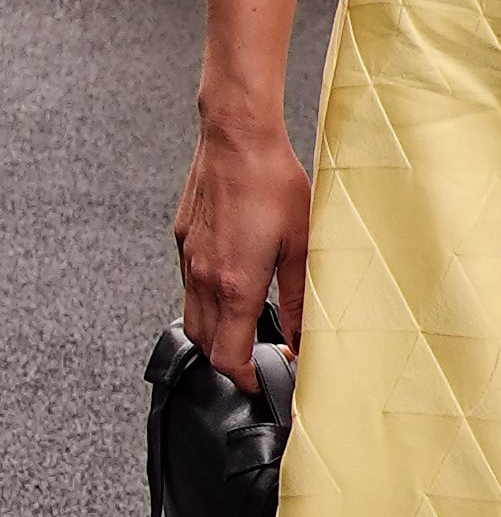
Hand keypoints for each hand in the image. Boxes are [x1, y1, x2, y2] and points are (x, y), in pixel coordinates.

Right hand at [174, 107, 310, 392]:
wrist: (237, 139)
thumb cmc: (273, 182)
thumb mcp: (302, 242)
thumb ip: (299, 295)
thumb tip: (301, 333)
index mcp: (235, 286)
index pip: (229, 358)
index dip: (251, 377)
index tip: (272, 375)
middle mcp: (204, 280)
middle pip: (207, 346)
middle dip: (234, 360)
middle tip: (265, 353)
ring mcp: (189, 261)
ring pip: (194, 320)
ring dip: (218, 332)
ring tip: (250, 323)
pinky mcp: (183, 242)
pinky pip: (189, 287)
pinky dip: (208, 301)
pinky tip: (233, 283)